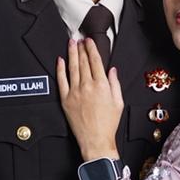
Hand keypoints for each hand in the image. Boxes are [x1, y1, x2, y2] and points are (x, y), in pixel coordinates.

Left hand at [57, 38, 123, 161]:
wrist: (95, 140)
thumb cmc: (108, 124)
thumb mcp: (118, 102)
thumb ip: (115, 84)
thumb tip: (112, 70)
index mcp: (102, 85)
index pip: (95, 61)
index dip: (92, 48)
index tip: (89, 41)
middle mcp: (87, 86)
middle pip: (83, 62)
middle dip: (81, 48)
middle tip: (80, 39)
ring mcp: (75, 92)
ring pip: (72, 68)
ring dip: (72, 54)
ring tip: (71, 44)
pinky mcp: (65, 100)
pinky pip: (61, 81)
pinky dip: (60, 69)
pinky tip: (60, 60)